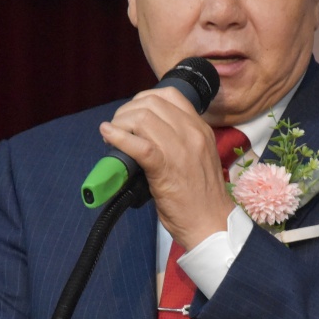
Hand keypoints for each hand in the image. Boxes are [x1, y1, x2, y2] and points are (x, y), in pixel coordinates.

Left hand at [99, 86, 234, 249]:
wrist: (211, 223)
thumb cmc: (201, 196)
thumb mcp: (198, 156)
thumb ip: (180, 140)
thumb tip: (148, 132)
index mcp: (200, 129)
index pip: (169, 95)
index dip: (143, 100)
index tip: (133, 114)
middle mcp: (192, 133)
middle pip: (151, 103)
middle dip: (127, 110)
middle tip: (118, 126)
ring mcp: (180, 149)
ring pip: (142, 118)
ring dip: (120, 123)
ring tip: (112, 135)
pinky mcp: (165, 167)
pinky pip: (138, 144)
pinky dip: (118, 137)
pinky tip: (108, 135)